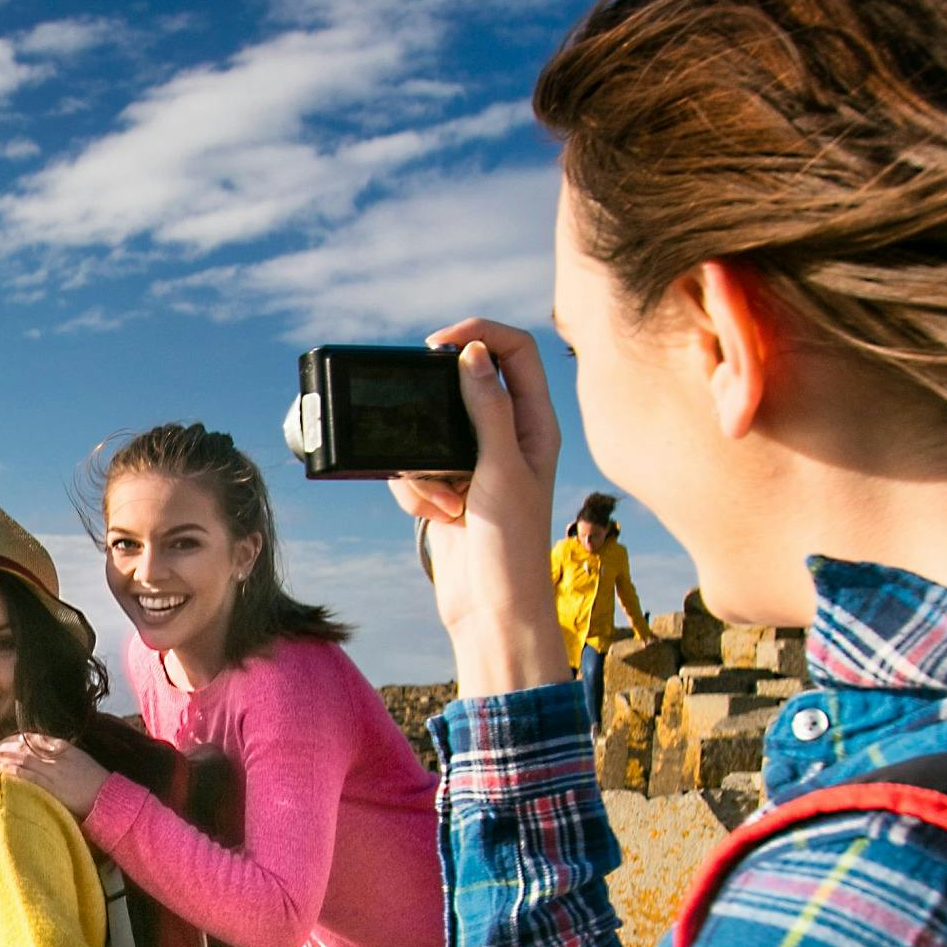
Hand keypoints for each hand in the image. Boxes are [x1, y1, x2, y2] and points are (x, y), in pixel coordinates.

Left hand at [0, 732, 109, 815]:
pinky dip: (14, 771)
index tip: (3, 741)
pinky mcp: (53, 786)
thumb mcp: (79, 759)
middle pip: (24, 746)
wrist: (108, 797)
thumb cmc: (95, 780)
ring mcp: (54, 771)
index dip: (15, 739)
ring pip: (23, 759)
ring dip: (3, 757)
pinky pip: (29, 776)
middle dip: (4, 746)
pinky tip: (2, 770)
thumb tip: (42, 753)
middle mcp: (57, 755)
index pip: (34, 738)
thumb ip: (61, 754)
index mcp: (64, 746)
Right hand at [391, 324, 570, 698]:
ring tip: (445, 498)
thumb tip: (472, 355)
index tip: (439, 346)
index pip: (515, 351)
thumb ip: (487, 409)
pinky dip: (413, 489)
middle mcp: (507, 437)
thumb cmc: (513, 547)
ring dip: (422, 461)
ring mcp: (473, 463)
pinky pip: (411, 466)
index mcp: (535, 425)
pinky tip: (436, 516)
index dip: (479, 335)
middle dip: (435, 401)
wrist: (492, 611)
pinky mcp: (444, 488)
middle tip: (416, 408)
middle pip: (465, 382)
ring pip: (429, 427)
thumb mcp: (501, 470)